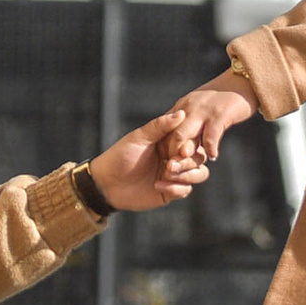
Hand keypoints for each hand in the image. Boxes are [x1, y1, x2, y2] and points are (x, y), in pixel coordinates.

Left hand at [88, 112, 209, 212]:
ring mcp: (174, 174)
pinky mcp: (171, 191)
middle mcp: (175, 156)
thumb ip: (160, 126)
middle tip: (169, 165)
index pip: (191, 139)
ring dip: (186, 175)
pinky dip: (176, 188)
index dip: (190, 144)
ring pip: (199, 174)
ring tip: (165, 175)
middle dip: (188, 162)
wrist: (106, 184)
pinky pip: (186, 190)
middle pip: (199, 157)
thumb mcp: (139, 138)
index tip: (178, 149)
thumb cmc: (120, 156)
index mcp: (169, 141)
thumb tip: (182, 113)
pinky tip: (158, 186)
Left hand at [162, 79, 256, 167]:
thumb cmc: (223, 97)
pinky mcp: (219, 114)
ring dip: (183, 154)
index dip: (164, 146)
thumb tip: (181, 143)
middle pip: (170, 134)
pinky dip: (210, 149)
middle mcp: (187, 108)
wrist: (243, 80)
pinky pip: (209, 136)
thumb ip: (189, 120)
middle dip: (170, 153)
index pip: (164, 128)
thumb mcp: (200, 105)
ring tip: (188, 166)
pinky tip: (213, 156)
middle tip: (173, 169)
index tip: (167, 160)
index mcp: (182, 107)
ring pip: (183, 135)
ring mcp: (202, 111)